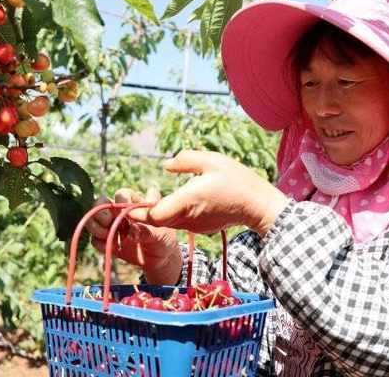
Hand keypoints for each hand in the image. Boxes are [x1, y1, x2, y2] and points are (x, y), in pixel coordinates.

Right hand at [86, 188, 181, 283]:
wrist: (160, 258)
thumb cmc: (164, 239)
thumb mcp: (161, 235)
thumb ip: (148, 231)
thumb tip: (133, 230)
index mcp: (135, 203)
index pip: (122, 194)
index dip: (120, 200)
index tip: (123, 211)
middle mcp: (120, 212)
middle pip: (100, 203)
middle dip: (100, 212)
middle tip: (107, 222)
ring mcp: (112, 227)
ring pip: (93, 220)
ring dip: (96, 227)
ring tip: (107, 236)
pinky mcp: (108, 242)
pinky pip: (95, 240)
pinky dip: (100, 243)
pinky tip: (112, 248)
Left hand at [131, 150, 288, 236]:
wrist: (258, 206)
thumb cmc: (237, 180)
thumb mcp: (211, 160)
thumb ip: (185, 160)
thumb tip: (166, 166)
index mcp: (187, 201)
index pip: (153, 214)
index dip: (138, 210)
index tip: (130, 200)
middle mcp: (187, 218)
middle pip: (156, 221)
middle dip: (142, 212)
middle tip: (131, 199)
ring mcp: (194, 226)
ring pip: (167, 223)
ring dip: (157, 213)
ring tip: (150, 198)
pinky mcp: (200, 228)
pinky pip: (180, 222)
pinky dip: (173, 215)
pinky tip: (177, 201)